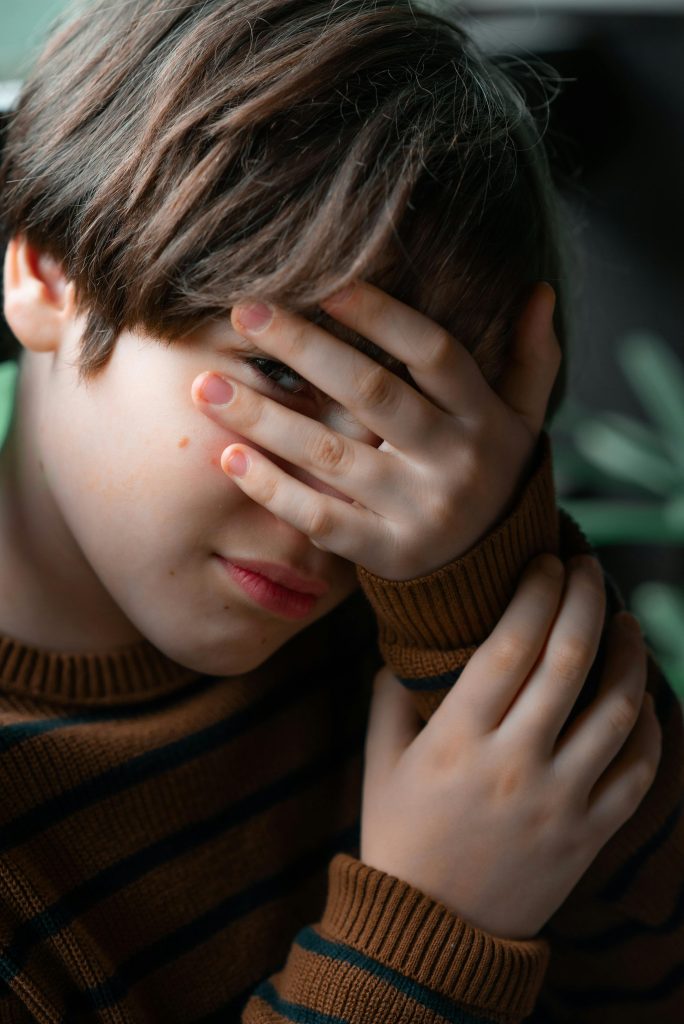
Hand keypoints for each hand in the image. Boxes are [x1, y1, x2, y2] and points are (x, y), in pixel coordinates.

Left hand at [192, 280, 559, 579]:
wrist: (495, 572)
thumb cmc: (494, 475)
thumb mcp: (524, 420)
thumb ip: (531, 360)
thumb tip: (540, 291)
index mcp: (484, 418)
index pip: (434, 354)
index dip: (382, 317)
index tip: (325, 285)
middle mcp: (453, 461)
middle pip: (373, 395)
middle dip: (305, 350)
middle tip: (245, 312)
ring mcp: (418, 512)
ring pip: (333, 456)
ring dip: (265, 417)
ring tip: (206, 385)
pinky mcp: (386, 554)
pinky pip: (321, 519)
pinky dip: (273, 489)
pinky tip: (228, 458)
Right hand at [360, 555, 661, 939]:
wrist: (430, 932)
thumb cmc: (399, 836)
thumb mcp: (380, 761)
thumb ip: (391, 696)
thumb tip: (410, 644)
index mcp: (458, 739)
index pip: (510, 645)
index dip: (536, 593)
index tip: (546, 561)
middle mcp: (515, 763)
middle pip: (569, 660)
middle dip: (586, 599)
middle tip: (589, 568)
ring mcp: (560, 800)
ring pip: (616, 709)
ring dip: (629, 654)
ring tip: (627, 621)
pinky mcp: (590, 834)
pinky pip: (638, 770)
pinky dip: (647, 725)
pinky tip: (640, 697)